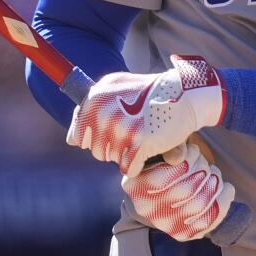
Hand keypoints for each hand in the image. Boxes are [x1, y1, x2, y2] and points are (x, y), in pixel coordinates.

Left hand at [68, 55, 225, 175]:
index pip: (78, 136)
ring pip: (112, 159)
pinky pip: (129, 168)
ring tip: (142, 138)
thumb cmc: (148, 94)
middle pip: (97, 151)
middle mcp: (104, 113)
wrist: (184, 95)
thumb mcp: (115, 87)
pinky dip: (138, 165)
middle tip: (133, 133)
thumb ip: (90, 109)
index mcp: (94, 98)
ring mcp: (122, 128)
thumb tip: (71, 140)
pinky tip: (148, 149)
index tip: (113, 131)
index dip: (95, 139)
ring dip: (127, 155)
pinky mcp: (140, 143)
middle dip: (113, 148)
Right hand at [121, 139, 233, 240]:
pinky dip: (223, 201)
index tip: (194, 151)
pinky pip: (208, 220)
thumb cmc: (166, 160)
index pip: (162, 178)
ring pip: (198, 205)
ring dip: (214, 185)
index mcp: (135, 185)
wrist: (166, 188)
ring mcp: (164, 224)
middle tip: (207, 166)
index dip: (185, 162)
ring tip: (215, 175)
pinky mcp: (182, 233)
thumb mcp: (164, 149)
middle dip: (203, 172)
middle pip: (184, 191)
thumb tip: (178, 157)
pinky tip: (227, 189)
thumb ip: (170, 147)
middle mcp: (146, 208)